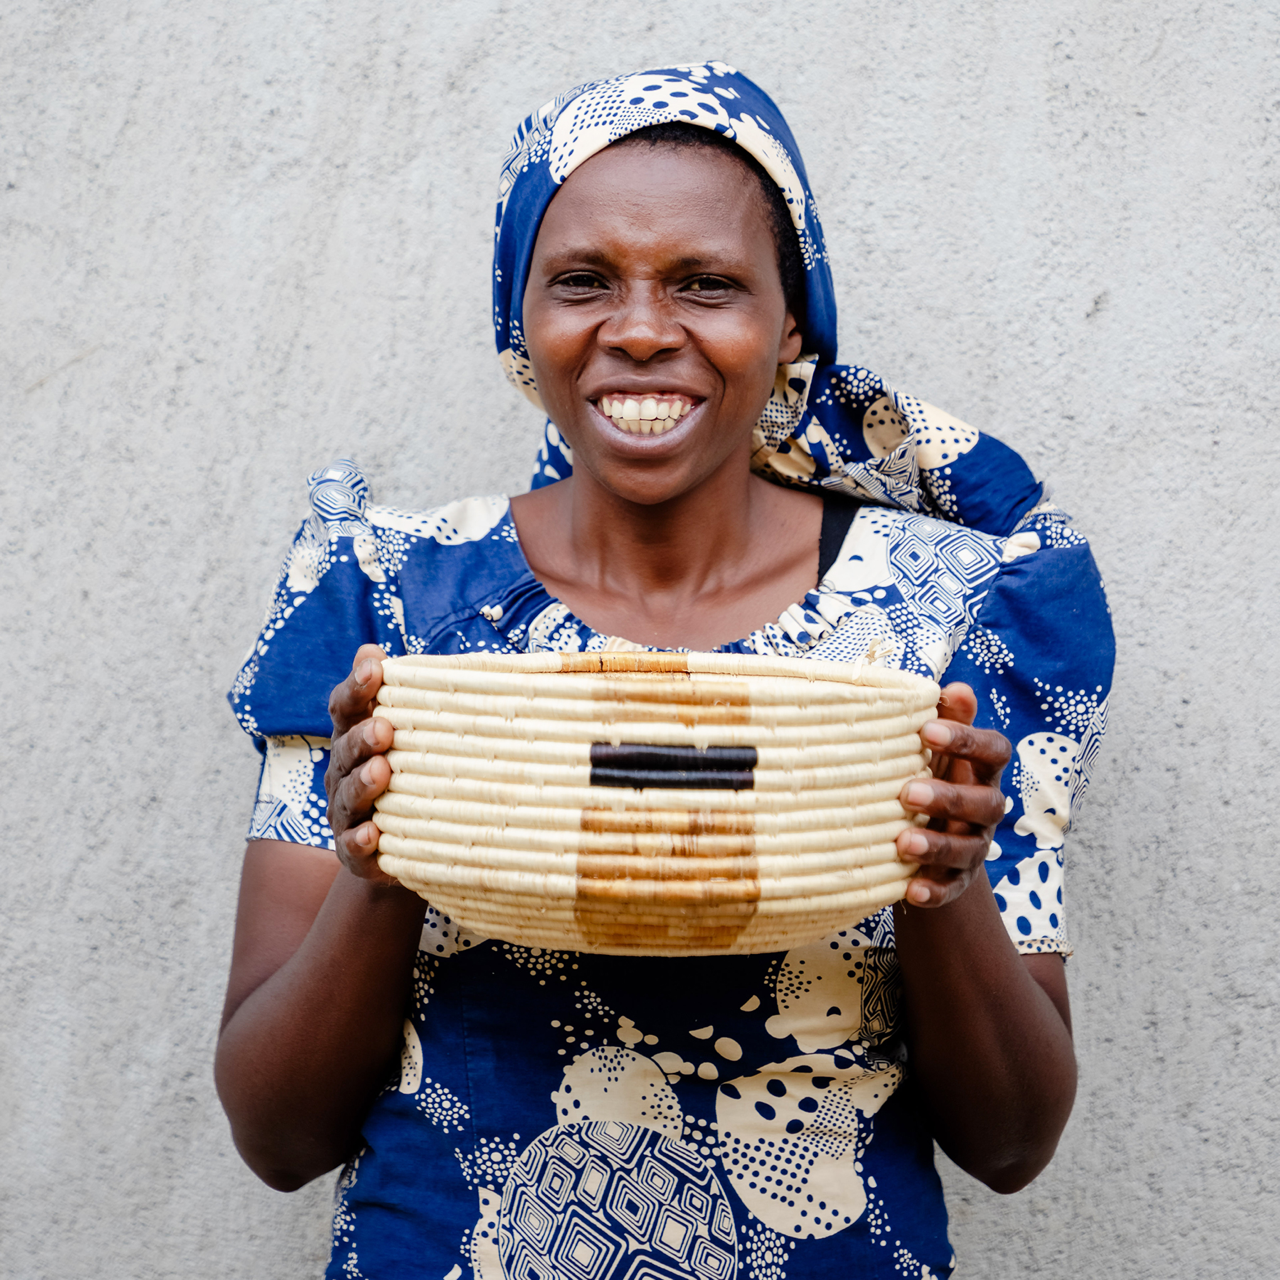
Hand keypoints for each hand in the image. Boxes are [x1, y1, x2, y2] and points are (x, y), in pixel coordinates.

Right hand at [324, 644, 396, 883]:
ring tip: (381, 772)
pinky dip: (359, 841)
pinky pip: (352, 847)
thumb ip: (399, 695)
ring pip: (347, 797)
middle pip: (345, 750)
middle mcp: (344, 772)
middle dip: (361, 738)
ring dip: (362, 784)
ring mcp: (346, 813)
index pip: (346, 708)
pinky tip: (372, 834)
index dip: (356, 687)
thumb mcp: (413, 732)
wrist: (413, 843)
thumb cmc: (414, 773)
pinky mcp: (356, 854)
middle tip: (384, 728)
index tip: (375, 668)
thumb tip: (372, 648)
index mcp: (355, 737)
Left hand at [894, 682, 1010, 906]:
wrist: (924, 836)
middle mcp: (985, 808)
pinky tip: (910, 890)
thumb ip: (946, 718)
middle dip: (949, 798)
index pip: (994, 751)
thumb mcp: (933, 748)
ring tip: (903, 843)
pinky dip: (933, 891)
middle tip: (907, 793)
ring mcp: (974, 846)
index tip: (927, 730)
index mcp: (981, 770)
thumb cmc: (927, 775)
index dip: (967, 740)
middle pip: (985, 804)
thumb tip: (955, 687)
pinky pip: (951, 889)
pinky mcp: (957, 881)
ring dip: (938, 846)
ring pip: (968, 848)